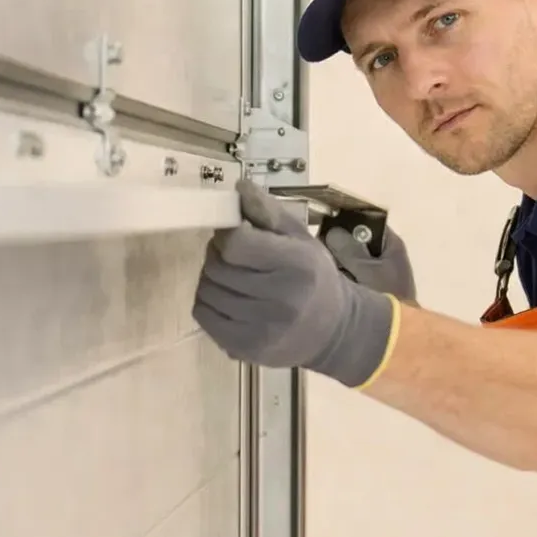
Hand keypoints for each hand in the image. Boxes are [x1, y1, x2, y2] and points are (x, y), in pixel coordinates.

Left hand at [192, 179, 397, 387]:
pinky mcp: (244, 349)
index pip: (235, 244)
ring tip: (233, 278)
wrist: (333, 331)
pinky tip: (228, 299)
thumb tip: (238, 188)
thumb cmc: (314, 278)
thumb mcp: (301, 238)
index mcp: (296, 266)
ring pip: (206, 291)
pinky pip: (203, 315)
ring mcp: (260, 329)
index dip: (227, 234)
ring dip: (212, 279)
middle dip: (217, 255)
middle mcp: (279, 300)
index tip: (236, 235)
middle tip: (233, 256)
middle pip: (217, 267)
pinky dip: (208, 302)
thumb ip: (268, 212)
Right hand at [324, 224, 417, 301]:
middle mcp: (388, 257)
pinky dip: (344, 279)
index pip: (368, 223)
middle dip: (340, 247)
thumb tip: (333, 232)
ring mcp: (381, 275)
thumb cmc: (383, 296)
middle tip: (323, 251)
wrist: (395, 335)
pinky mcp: (373, 291)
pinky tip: (333, 284)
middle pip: (358, 242)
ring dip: (340, 265)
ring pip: (353, 260)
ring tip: (326, 269)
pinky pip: (353, 277)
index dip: (348, 223)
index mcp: (392, 245)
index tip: (328, 227)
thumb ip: (348, 249)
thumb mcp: (364, 269)